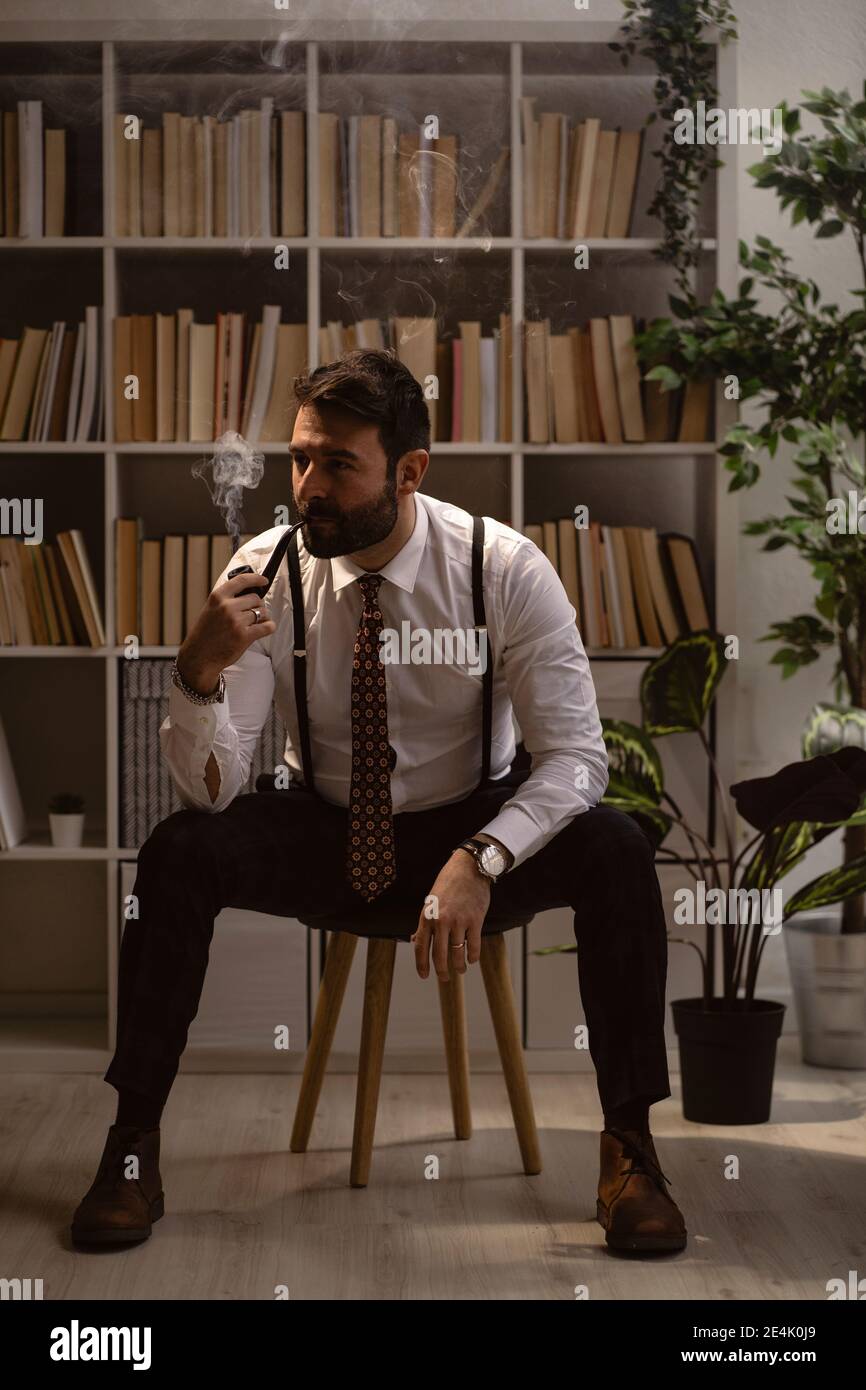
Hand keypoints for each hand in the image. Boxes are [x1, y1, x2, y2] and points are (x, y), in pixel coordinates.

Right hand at [176, 572, 276, 694]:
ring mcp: (236, 621)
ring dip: (262, 618)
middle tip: (252, 615)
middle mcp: (227, 607)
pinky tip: (265, 629)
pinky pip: (267, 626)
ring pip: (262, 612)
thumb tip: (249, 595)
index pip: (242, 580)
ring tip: (254, 624)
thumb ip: (226, 600)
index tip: (263, 581)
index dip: (256, 579)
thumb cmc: (204, 635)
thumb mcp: (210, 610)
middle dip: (257, 606)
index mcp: (217, 597)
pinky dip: (269, 627)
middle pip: (256, 598)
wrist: (198, 657)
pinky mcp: (244, 636)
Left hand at [411, 849, 491, 981]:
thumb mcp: (431, 901)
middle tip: (444, 978)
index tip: (424, 975)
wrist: (469, 868)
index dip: (421, 964)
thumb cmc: (448, 884)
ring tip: (460, 970)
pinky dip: (472, 956)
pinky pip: (473, 946)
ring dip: (459, 966)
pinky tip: (472, 960)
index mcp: (427, 916)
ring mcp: (459, 921)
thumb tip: (414, 941)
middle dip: (441, 971)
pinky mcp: (475, 920)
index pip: (420, 946)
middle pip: (439, 955)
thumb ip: (424, 922)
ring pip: (457, 953)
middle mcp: (441, 920)